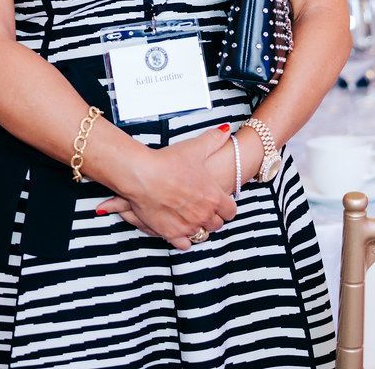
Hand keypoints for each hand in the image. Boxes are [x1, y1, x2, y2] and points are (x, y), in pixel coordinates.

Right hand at [96, 125, 236, 249]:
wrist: (143, 175)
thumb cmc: (169, 161)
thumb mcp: (195, 147)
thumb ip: (213, 139)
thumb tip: (226, 130)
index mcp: (213, 196)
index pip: (231, 211)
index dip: (226, 206)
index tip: (219, 201)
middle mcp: (203, 214)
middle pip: (217, 224)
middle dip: (212, 217)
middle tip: (203, 207)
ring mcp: (188, 226)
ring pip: (202, 235)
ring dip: (199, 227)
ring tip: (191, 217)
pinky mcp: (171, 234)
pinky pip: (185, 245)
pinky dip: (184, 238)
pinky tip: (180, 228)